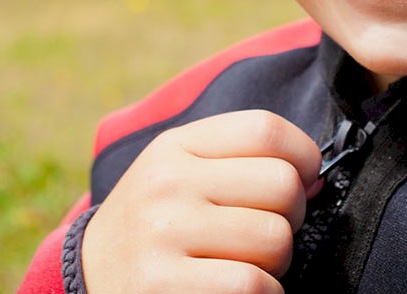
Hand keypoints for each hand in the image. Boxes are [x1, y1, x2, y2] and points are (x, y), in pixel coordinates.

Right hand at [81, 109, 322, 293]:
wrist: (90, 277)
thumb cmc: (155, 225)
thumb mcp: (179, 174)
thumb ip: (240, 162)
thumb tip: (316, 176)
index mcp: (175, 147)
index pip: (265, 129)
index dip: (303, 157)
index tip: (299, 182)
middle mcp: (166, 183)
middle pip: (283, 185)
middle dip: (291, 217)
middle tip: (263, 233)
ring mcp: (162, 234)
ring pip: (275, 239)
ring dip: (276, 263)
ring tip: (246, 263)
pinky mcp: (163, 284)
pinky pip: (253, 285)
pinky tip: (239, 290)